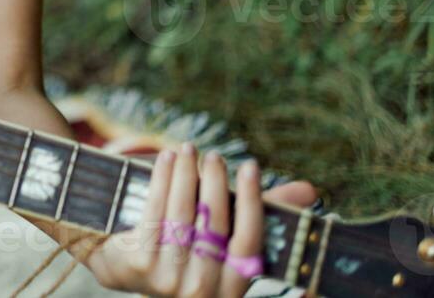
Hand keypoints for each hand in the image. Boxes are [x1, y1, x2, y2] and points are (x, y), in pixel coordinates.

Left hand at [83, 141, 319, 296]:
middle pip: (214, 224)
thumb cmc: (186, 248)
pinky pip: (156, 211)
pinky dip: (163, 180)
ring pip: (184, 214)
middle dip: (214, 183)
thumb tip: (309, 190)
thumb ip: (262, 214)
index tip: (251, 167)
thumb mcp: (223, 238)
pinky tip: (168, 159)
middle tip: (213, 155)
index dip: (253, 202)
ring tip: (189, 149)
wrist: (123, 267)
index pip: (250, 242)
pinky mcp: (140, 263)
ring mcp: (170, 279)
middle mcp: (204, 289)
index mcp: (233, 287)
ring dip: (187, 175)